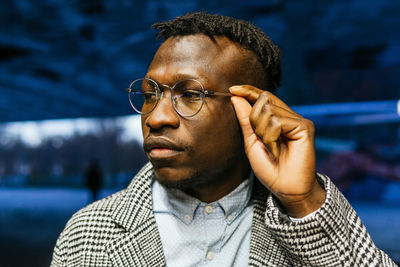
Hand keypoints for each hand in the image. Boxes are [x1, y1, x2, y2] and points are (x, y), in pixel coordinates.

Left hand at [230, 85, 324, 217]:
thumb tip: (236, 96)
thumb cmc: (270, 169)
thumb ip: (246, 119)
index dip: (248, 90)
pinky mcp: (304, 127)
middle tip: (261, 140)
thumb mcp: (252, 142)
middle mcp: (289, 116)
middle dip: (254, 119)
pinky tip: (277, 150)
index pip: (263, 96)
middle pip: (264, 99)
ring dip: (262, 132)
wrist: (286, 189)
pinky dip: (271, 137)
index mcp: (278, 118)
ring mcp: (298, 120)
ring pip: (269, 109)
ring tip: (271, 148)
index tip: (232, 89)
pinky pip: (277, 121)